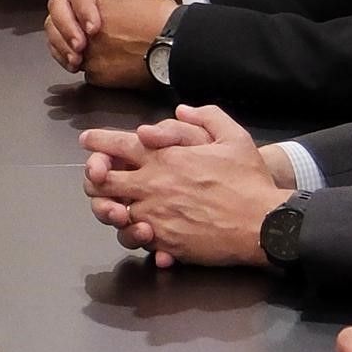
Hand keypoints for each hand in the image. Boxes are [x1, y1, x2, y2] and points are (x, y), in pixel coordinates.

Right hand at [49, 0, 179, 85]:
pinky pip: (57, 42)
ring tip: (76, 61)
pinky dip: (61, 54)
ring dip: (60, 43)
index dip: (83, 7)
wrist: (165, 38)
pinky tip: (74, 66)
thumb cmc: (163, 12)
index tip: (94, 30)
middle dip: (66, 26)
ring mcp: (76, 17)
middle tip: (80, 48)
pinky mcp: (76, 36)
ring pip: (54, 24)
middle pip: (59, 4)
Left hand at [77, 107, 281, 264]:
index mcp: (165, 157)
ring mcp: (155, 216)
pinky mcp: (163, 241)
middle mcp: (152, 185)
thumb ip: (206, 117)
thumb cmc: (250, 180)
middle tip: (97, 176)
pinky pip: (134, 237)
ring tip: (114, 205)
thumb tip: (182, 110)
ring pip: (111, 212)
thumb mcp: (234, 137)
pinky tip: (140, 227)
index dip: (98, 141)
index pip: (117, 145)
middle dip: (94, 177)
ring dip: (108, 207)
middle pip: (102, 182)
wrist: (263, 224)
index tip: (88, 140)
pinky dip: (132, 231)